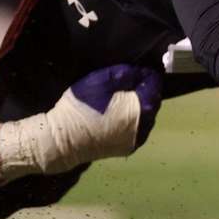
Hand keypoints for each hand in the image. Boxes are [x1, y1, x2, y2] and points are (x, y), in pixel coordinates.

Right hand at [0, 64, 162, 179]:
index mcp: (143, 107)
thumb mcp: (101, 80)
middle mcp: (146, 125)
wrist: (64, 140)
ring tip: (126, 98)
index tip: (137, 70)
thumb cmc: (82, 106)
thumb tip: (141, 72)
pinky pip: (139, 130)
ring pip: (147, 117)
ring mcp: (138, 139)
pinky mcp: (128, 148)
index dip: (147, 74)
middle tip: (131, 82)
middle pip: (153, 101)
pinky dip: (135, 121)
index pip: (155, 84)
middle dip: (145, 90)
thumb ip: (126, 73)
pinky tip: (122, 115)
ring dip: (141, 107)